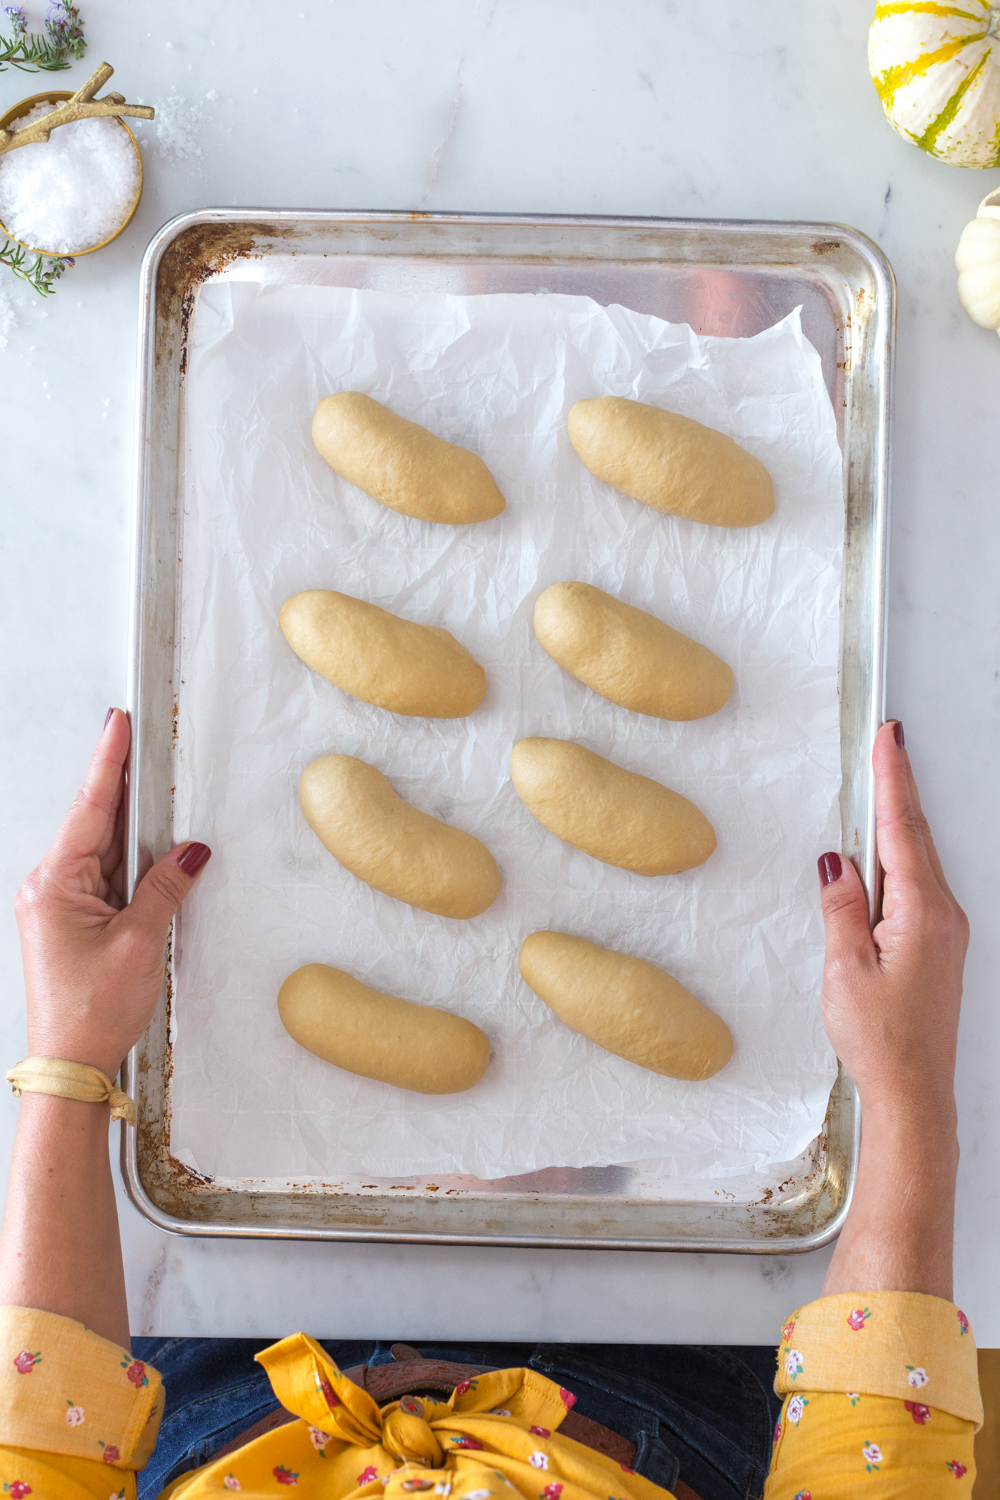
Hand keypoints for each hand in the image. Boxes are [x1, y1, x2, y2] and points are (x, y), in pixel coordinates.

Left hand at [14, 708, 211, 1079]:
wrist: (71, 1065)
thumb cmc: (92, 1011)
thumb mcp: (140, 942)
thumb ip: (167, 888)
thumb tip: (192, 850)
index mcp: (56, 884)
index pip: (89, 808)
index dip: (108, 762)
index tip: (119, 723)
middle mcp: (51, 888)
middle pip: (95, 823)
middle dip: (124, 787)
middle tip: (144, 744)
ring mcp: (60, 906)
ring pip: (104, 851)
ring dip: (132, 829)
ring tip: (158, 796)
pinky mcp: (73, 923)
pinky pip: (106, 878)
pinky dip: (130, 863)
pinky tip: (153, 853)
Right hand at [818, 720, 967, 1298]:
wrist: (915, 1093)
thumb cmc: (880, 1039)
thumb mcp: (845, 969)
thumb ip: (842, 906)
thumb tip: (838, 861)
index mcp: (921, 912)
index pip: (903, 830)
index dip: (894, 779)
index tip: (890, 737)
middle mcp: (944, 915)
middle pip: (916, 837)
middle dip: (900, 788)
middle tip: (889, 742)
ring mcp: (948, 931)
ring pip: (919, 861)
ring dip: (898, 824)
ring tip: (882, 786)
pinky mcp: (941, 946)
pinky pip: (920, 886)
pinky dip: (901, 858)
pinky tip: (883, 855)